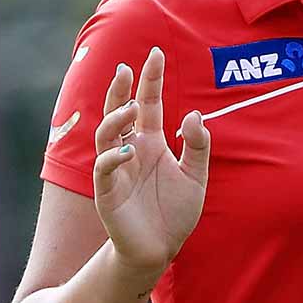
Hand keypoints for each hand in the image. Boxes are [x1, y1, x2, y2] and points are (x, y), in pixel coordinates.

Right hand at [92, 46, 210, 273]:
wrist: (161, 248)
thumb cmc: (175, 212)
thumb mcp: (196, 176)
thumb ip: (198, 146)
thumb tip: (195, 114)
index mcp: (152, 142)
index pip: (149, 104)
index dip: (150, 80)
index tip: (155, 54)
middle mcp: (131, 150)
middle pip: (119, 113)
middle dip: (120, 91)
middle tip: (126, 69)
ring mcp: (116, 170)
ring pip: (106, 136)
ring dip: (115, 120)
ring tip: (129, 110)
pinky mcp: (108, 192)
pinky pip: (104, 169)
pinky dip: (112, 158)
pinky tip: (128, 152)